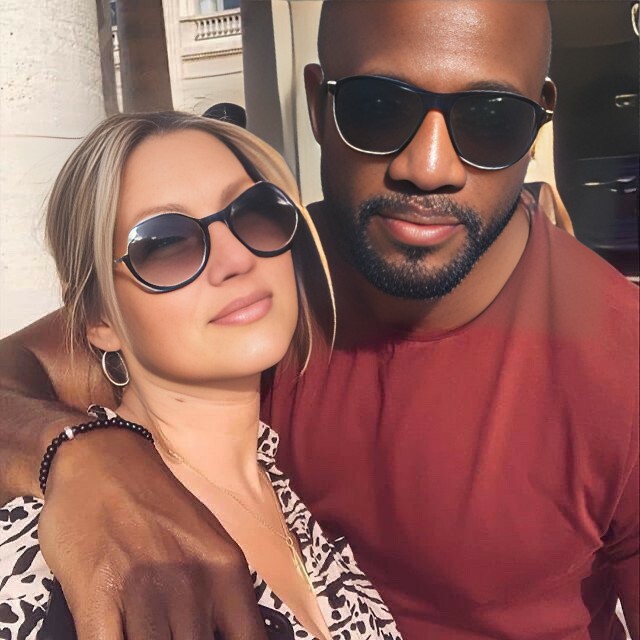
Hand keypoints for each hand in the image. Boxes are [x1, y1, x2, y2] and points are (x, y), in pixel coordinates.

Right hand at [38, 428, 266, 639]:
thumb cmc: (156, 503)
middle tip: (175, 630)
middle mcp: (191, 579)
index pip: (250, 639)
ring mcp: (144, 587)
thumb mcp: (207, 539)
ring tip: (146, 630)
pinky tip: (117, 632)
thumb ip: (223, 593)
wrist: (102, 459)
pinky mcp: (96, 594)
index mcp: (226, 567)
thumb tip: (233, 632)